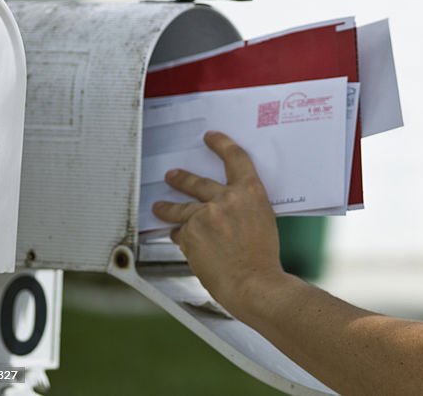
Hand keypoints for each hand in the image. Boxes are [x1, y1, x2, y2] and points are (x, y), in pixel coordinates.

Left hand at [153, 131, 284, 312]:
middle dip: (181, 178)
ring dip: (168, 207)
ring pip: (181, 208)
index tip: (211, 137)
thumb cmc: (263, 258)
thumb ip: (245, 208)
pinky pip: (181, 233)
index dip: (221, 144)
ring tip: (159, 206)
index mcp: (251, 192)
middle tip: (172, 175)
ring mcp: (205, 216)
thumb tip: (228, 207)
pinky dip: (183, 237)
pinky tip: (187, 244)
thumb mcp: (263, 221)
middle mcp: (226, 199)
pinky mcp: (189, 235)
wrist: (253, 283)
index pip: (235, 158)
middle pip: (197, 182)